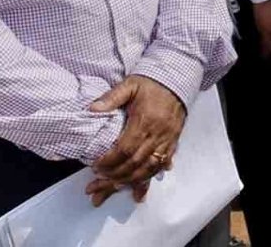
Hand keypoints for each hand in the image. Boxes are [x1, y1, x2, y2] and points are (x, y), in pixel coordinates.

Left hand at [85, 76, 185, 204]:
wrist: (178, 80)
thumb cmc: (151, 84)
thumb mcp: (130, 85)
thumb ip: (111, 97)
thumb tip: (92, 109)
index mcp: (145, 120)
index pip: (125, 148)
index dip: (109, 161)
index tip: (95, 167)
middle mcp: (158, 133)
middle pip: (135, 163)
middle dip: (114, 176)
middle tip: (96, 184)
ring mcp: (167, 139)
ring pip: (149, 168)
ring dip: (130, 182)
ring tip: (113, 189)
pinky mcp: (173, 142)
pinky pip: (162, 165)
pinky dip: (149, 179)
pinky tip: (140, 190)